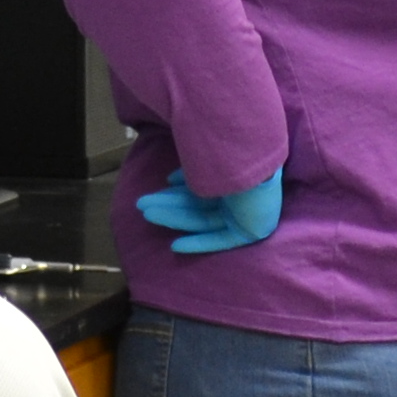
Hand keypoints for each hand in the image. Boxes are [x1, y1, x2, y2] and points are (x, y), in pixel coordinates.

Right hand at [136, 166, 283, 255]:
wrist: (255, 155)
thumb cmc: (232, 150)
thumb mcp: (204, 159)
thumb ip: (191, 171)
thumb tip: (171, 180)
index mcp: (234, 175)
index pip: (201, 189)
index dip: (176, 193)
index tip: (155, 194)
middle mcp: (242, 195)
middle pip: (198, 204)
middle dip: (169, 204)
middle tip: (142, 205)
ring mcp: (246, 214)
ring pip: (203, 219)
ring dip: (174, 217)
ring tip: (147, 212)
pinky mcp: (250, 231)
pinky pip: (221, 240)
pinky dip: (199, 242)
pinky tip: (175, 246)